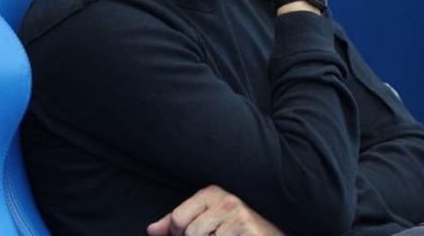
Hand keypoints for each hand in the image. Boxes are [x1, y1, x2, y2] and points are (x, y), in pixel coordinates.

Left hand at [146, 185, 283, 235]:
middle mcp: (227, 200)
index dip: (179, 234)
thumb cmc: (235, 229)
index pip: (177, 218)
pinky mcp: (248, 231)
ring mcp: (240, 216)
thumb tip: (151, 229)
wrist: (273, 233)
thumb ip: (176, 223)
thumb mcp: (206, 219)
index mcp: (213, 192)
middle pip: (189, 233)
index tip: (195, 233)